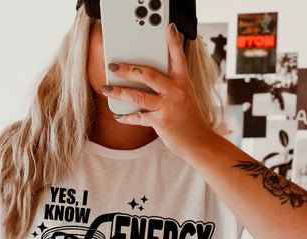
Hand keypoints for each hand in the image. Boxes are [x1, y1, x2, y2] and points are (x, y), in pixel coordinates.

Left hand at [101, 22, 211, 160]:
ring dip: (120, 92)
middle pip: (148, 74)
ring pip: (138, 95)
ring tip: (107, 89)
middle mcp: (176, 92)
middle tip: (113, 66)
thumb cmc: (190, 120)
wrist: (198, 142)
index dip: (174, 43)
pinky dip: (127, 117)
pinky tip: (118, 115)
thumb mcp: (186, 98)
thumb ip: (171, 88)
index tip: (169, 28)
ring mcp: (168, 106)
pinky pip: (139, 117)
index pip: (179, 58)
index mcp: (183, 83)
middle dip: (128, 69)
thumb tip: (147, 83)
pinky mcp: (161, 121)